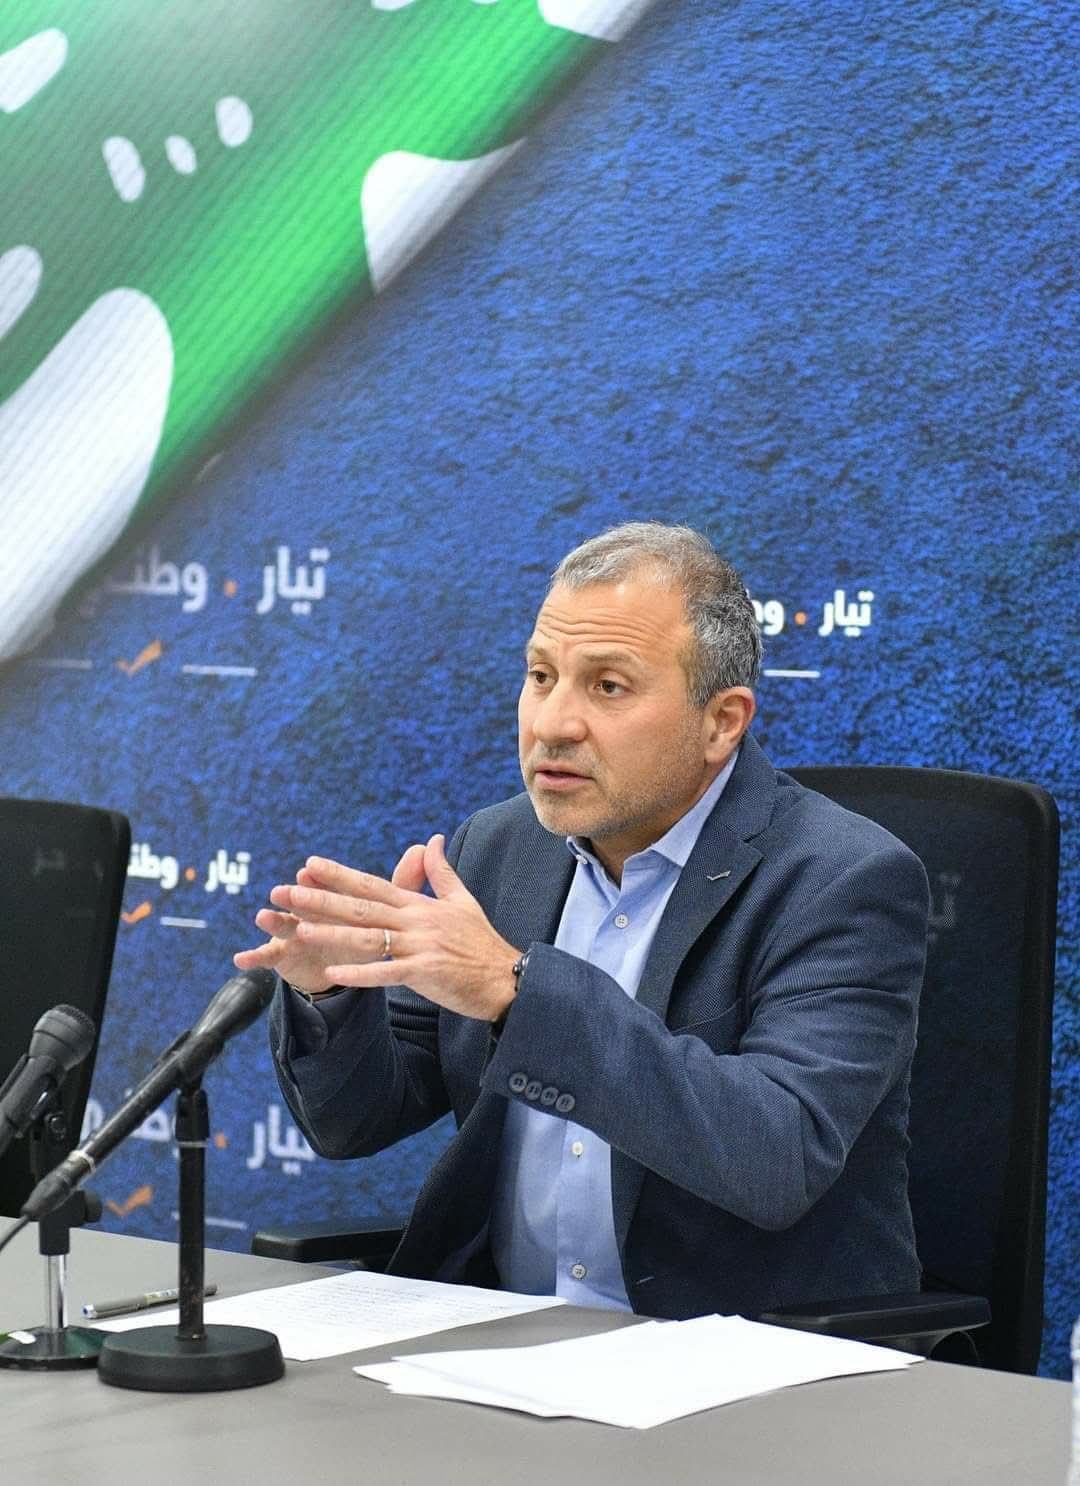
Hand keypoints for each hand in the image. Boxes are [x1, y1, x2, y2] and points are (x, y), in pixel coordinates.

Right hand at [233, 844, 426, 993]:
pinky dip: (253, 958)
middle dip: (292, 898)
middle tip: (281, 890)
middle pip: (303, 904)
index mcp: (337, 902)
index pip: (331, 888)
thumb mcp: (386, 913)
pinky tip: (240, 959)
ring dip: (273, 922)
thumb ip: (403, 885)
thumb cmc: (364, 934)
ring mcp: (295, 934)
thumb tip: (421, 846)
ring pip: (284, 927)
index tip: (309, 868)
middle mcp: (312, 913)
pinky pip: (268, 958)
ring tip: (262, 917)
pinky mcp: (285, 957)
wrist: (343, 968)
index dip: (320, 881)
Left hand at [266, 834, 519, 1021]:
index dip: (339, 874)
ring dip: (332, 934)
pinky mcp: (426, 972)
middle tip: (287, 891)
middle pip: (362, 907)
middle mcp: (417, 921)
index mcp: (420, 905)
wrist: (507, 976)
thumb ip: (441, 871)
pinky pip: (387, 973)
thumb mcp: (462, 901)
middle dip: (323, 899)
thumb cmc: (481, 942)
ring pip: (369, 938)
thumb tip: (432, 839)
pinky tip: (334, 972)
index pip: (373, 885)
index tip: (309, 863)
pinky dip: (361, 973)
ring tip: (299, 929)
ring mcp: (421, 946)